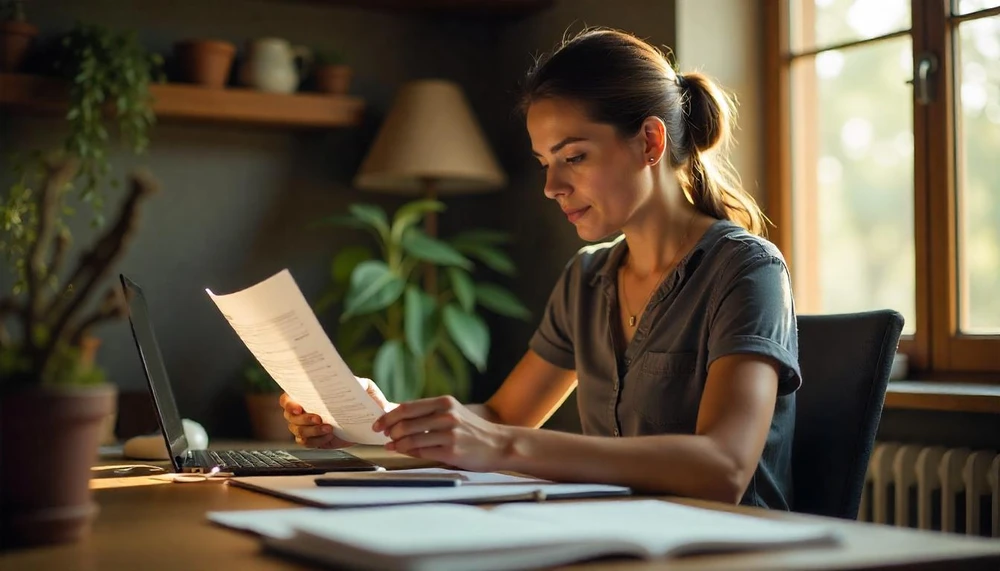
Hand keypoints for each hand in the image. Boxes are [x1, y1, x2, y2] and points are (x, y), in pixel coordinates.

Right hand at [280, 377, 394, 447]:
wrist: (372, 421)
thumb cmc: (364, 401)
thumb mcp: (364, 388)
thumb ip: (358, 383)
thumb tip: (353, 382)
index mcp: (309, 395)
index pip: (287, 399)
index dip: (288, 404)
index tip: (298, 408)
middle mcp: (304, 411)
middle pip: (291, 418)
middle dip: (304, 419)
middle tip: (319, 419)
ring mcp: (307, 426)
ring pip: (298, 432)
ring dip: (313, 431)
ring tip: (329, 429)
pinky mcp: (315, 439)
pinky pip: (307, 443)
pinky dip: (317, 440)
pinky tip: (329, 437)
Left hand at [372, 396, 509, 471]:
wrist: (499, 445)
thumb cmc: (473, 430)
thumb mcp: (454, 413)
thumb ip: (430, 413)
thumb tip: (399, 417)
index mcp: (445, 403)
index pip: (408, 407)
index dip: (389, 416)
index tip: (379, 424)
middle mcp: (446, 416)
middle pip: (406, 422)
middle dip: (390, 431)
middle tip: (384, 436)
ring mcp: (449, 434)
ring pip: (411, 438)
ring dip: (397, 444)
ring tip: (392, 446)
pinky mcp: (451, 451)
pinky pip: (422, 452)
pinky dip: (409, 453)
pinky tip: (404, 452)